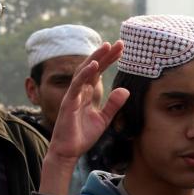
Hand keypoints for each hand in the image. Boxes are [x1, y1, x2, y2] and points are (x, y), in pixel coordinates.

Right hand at [41, 42, 128, 194]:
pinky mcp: (69, 103)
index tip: (122, 49)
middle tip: (119, 43)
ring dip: (96, 58)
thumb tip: (125, 90)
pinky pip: (76, 85)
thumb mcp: (103, 120)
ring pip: (83, 71)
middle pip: (92, 67)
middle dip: (105, 54)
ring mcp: (73, 95)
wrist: (68, 152)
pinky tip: (94, 65)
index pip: (98, 72)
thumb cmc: (82, 136)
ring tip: (107, 46)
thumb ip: (113, 105)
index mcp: (86, 93)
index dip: (109, 60)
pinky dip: (85, 74)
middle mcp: (79, 91)